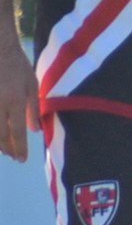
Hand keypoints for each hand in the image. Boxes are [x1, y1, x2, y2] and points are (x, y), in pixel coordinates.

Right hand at [0, 35, 37, 162]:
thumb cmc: (17, 65)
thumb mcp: (32, 85)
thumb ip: (33, 108)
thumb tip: (35, 130)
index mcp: (14, 100)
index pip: (16, 131)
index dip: (19, 148)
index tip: (22, 160)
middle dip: (6, 148)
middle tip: (13, 156)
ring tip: (4, 149)